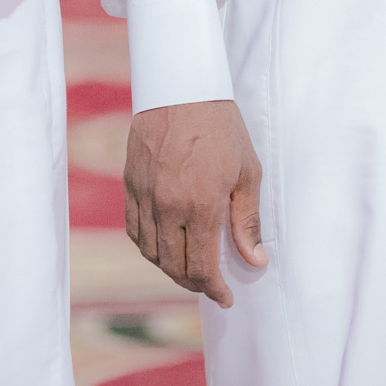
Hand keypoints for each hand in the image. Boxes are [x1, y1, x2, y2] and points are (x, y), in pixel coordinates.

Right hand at [124, 99, 265, 308]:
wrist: (182, 88)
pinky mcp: (131, 183)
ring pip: (150, 252)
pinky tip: (163, 245)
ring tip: (188, 268)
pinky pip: (134, 229)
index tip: (226, 297)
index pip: (201, 268)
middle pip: (173, 266)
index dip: (214, 290)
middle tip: (210, 285)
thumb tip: (254, 260)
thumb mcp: (247, 172)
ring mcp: (145, 195)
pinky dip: (147, 246)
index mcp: (201, 205)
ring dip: (169, 268)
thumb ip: (247, 221)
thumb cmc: (221, 128)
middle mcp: (168, 206)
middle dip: (194, 283)